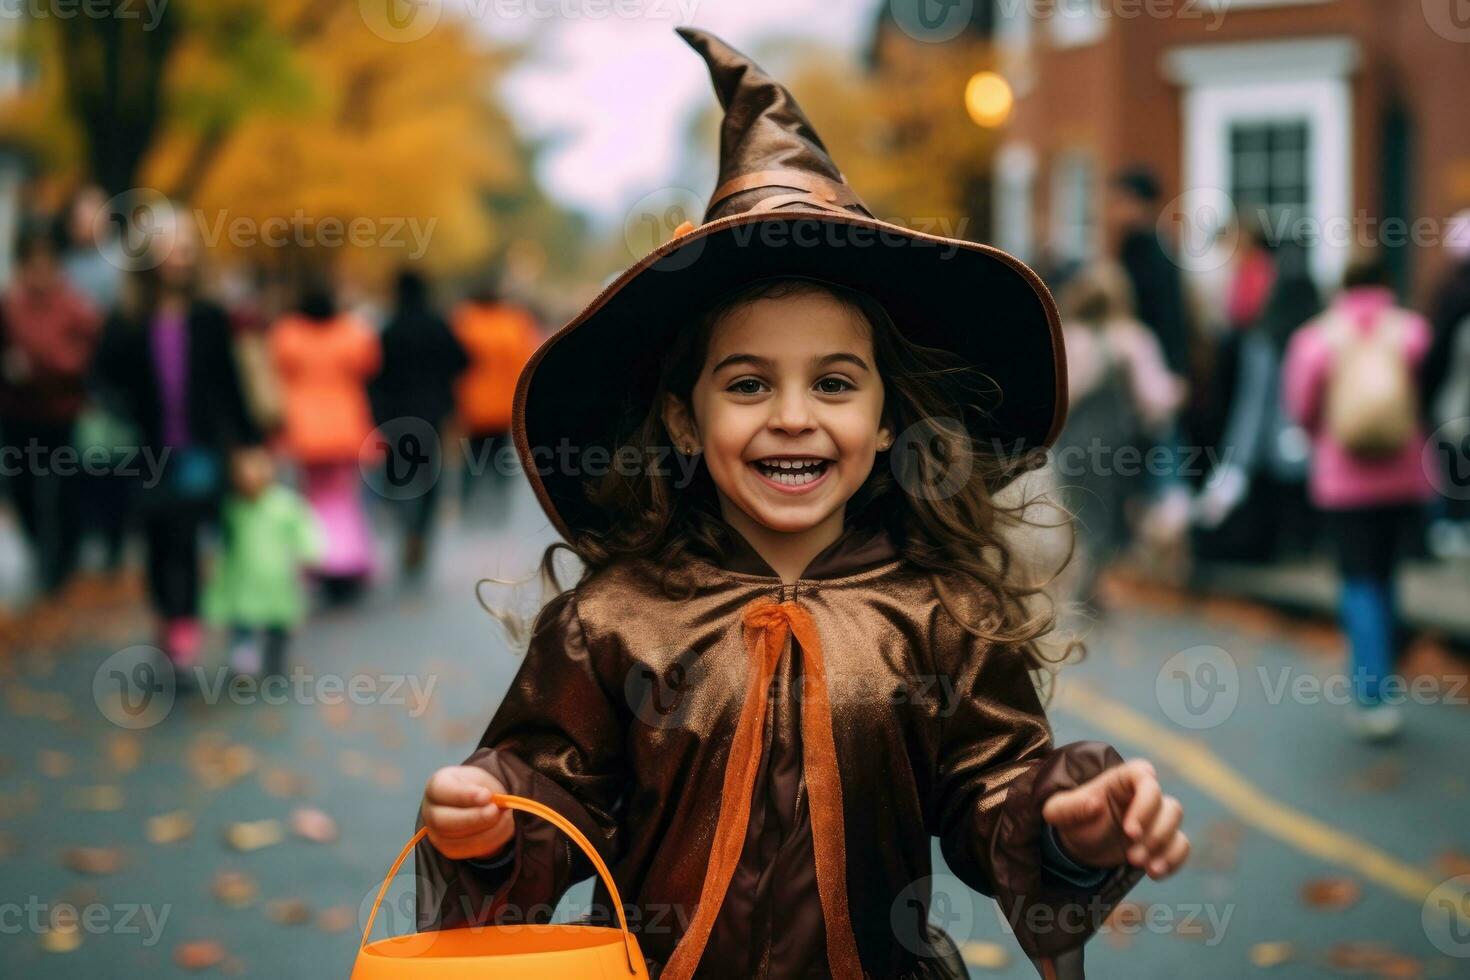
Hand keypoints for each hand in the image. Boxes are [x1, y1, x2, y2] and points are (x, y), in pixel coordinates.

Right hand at [421, 765, 514, 860]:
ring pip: (455, 840)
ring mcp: (436, 833)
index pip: (440, 790)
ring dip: (485, 832)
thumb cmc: (477, 787)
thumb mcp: (482, 779)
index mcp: (436, 785)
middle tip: (495, 811)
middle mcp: (430, 811)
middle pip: (442, 820)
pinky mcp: (448, 849)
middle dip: (473, 818)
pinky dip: (488, 842)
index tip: (486, 795)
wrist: (476, 803)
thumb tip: (491, 801)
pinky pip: (466, 851)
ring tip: (504, 818)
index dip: (463, 795)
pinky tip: (500, 830)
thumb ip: (485, 788)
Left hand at [1040, 758, 1187, 880]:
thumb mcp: (1059, 812)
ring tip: (1139, 865)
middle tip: (1132, 857)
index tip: (1130, 831)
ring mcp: (1157, 816)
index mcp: (1122, 779)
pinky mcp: (1164, 838)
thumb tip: (1094, 803)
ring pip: (1176, 824)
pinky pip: (1182, 845)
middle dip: (1154, 835)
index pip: (1147, 778)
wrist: (1081, 846)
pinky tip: (1154, 873)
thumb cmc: (1073, 821)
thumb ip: (1070, 806)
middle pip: (1169, 806)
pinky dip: (1173, 860)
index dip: (1146, 804)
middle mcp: (1145, 794)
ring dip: (1163, 848)